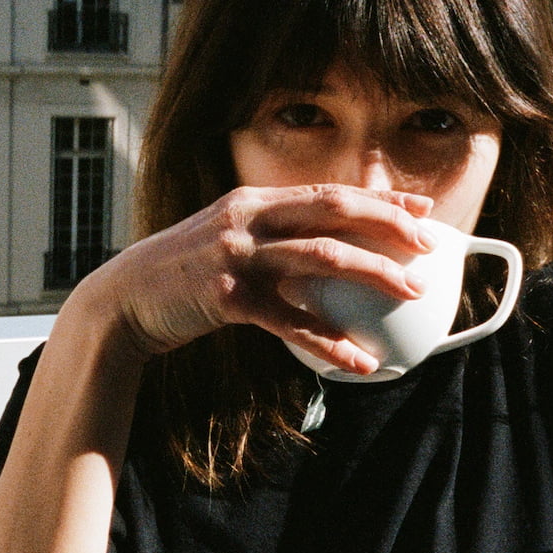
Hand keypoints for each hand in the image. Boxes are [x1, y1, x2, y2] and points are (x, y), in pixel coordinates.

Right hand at [72, 183, 436, 374]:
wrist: (123, 303)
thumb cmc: (182, 279)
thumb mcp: (224, 245)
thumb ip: (268, 243)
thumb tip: (323, 262)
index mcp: (253, 201)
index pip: (328, 192)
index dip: (379, 199)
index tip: (422, 210)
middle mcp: (248, 218)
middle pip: (334, 210)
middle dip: (388, 224)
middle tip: (429, 246)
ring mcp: (237, 255)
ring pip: (321, 257)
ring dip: (372, 273)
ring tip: (410, 294)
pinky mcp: (228, 297)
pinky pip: (291, 321)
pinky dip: (329, 341)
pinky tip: (359, 361)